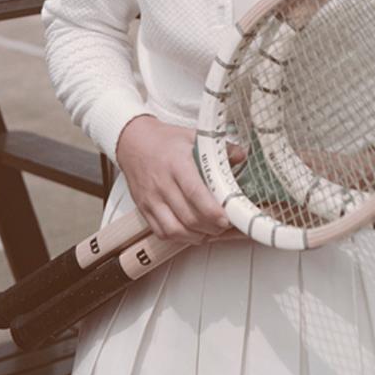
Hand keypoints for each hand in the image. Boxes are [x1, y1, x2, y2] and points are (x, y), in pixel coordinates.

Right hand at [115, 115, 233, 244]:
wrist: (133, 142)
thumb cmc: (164, 141)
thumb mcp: (193, 136)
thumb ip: (219, 149)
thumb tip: (241, 155)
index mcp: (177, 164)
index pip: (194, 193)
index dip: (212, 211)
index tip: (227, 218)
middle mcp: (162, 184)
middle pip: (188, 217)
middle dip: (211, 227)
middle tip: (226, 225)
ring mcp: (151, 199)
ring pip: (174, 230)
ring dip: (197, 236)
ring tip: (211, 231)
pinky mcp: (144, 209)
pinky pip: (161, 232)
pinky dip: (180, 238)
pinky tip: (193, 233)